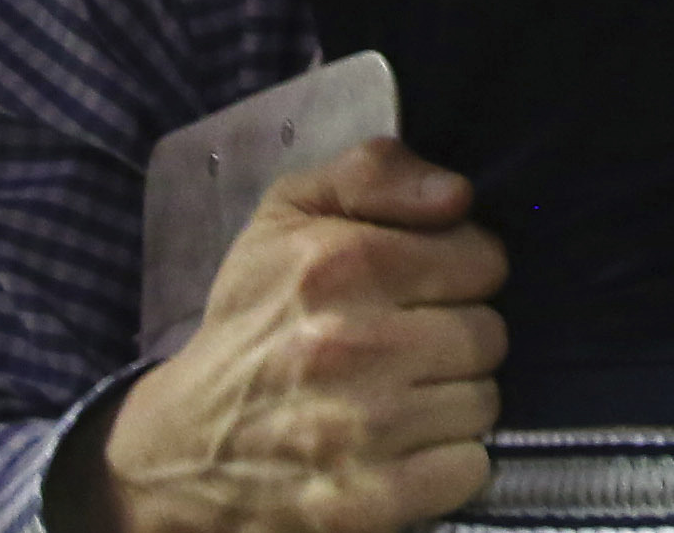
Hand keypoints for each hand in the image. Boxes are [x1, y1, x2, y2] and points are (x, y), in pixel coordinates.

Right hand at [81, 139, 503, 532]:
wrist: (184, 444)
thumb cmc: (253, 318)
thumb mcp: (289, 212)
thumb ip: (376, 173)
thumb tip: (460, 195)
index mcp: (337, 265)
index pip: (483, 260)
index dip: (462, 269)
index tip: (427, 285)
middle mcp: (349, 346)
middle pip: (489, 334)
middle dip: (458, 335)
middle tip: (409, 344)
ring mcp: (359, 433)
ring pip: (484, 402)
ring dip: (453, 399)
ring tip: (401, 393)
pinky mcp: (366, 503)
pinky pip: (469, 469)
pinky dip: (447, 461)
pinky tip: (404, 445)